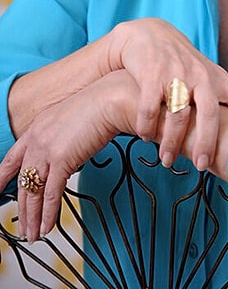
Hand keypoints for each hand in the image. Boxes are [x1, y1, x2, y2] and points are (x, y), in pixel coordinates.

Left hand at [0, 70, 142, 243]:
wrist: (112, 98)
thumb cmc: (102, 104)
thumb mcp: (72, 119)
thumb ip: (63, 138)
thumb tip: (67, 159)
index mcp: (38, 127)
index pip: (13, 157)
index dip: (2, 176)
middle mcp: (37, 138)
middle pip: (22, 181)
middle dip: (22, 208)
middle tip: (23, 226)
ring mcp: (47, 149)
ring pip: (33, 192)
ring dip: (33, 217)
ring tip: (33, 234)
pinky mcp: (61, 160)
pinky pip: (51, 194)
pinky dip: (48, 214)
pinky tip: (47, 226)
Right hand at [107, 18, 227, 171]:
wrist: (150, 33)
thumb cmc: (183, 62)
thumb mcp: (207, 75)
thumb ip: (221, 98)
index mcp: (218, 79)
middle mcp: (200, 75)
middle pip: (209, 114)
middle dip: (206, 142)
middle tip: (203, 166)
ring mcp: (176, 74)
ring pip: (178, 115)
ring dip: (171, 142)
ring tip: (167, 160)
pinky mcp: (152, 74)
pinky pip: (150, 108)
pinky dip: (148, 126)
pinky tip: (146, 135)